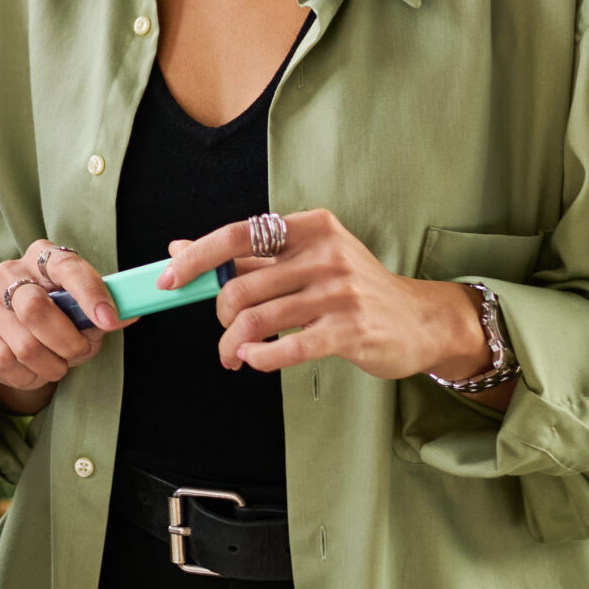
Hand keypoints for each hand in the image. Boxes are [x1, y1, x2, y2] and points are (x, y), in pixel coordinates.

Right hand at [0, 240, 114, 415]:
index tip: (109, 320)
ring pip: (24, 345)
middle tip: (80, 352)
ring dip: (52, 365)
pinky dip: (28, 376)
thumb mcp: (85, 310)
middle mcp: (10, 272)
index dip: (90, 294)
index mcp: (43, 256)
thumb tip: (130, 313)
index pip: (67, 267)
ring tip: (57, 364)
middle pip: (35, 309)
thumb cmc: (61, 318)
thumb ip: (105, 311)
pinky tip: (33, 370)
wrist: (18, 338)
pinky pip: (5, 361)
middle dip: (68, 342)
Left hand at [161, 210, 508, 403]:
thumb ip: (247, 256)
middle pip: (240, 286)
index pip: (237, 235)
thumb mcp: (304, 260)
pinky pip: (286, 348)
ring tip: (232, 356)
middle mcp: (325, 254)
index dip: (196, 259)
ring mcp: (340, 292)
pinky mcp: (350, 330)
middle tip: (223, 332)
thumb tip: (180, 248)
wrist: (420, 320)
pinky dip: (259, 358)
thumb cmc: (353, 288)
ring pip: (257, 320)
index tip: (168, 281)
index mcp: (310, 227)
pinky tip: (254, 360)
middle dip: (220, 316)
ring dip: (232, 345)